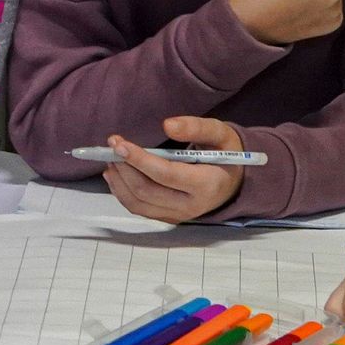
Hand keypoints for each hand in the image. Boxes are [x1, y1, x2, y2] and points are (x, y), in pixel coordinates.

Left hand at [100, 119, 245, 223]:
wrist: (234, 182)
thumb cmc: (226, 153)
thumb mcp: (220, 133)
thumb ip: (196, 127)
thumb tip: (167, 125)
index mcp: (206, 184)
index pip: (166, 174)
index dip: (139, 159)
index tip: (119, 144)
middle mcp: (191, 206)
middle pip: (146, 191)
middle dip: (124, 168)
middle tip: (112, 147)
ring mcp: (178, 216)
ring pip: (138, 204)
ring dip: (119, 182)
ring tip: (110, 160)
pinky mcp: (168, 219)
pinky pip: (140, 209)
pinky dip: (122, 193)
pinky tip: (116, 175)